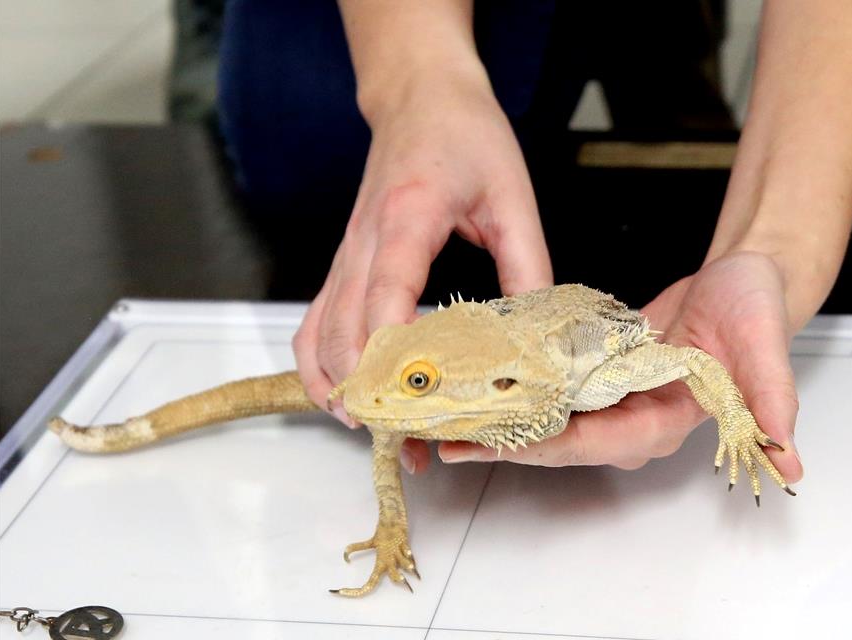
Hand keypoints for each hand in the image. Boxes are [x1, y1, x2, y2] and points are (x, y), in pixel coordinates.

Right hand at [293, 73, 552, 473]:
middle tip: (406, 436)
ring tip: (374, 428)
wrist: (419, 97)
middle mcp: (364, 240)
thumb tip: (537, 335)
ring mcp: (345, 254)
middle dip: (371, 390)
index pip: (387, 292)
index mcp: (408, 216)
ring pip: (319, 333)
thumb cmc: (465, 135)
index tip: (413, 396)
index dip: (393, 350)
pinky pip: (314, 321)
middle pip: (346, 329)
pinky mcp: (343, 263)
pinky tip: (342, 393)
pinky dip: (319, 364)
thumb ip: (527, 266)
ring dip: (339, 386)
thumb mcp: (513, 196)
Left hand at [439, 252, 803, 484]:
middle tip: (447, 436)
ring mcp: (615, 403)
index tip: (493, 444)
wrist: (746, 281)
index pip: (594, 444)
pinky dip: (520, 389)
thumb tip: (788, 460)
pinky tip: (485, 382)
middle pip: (557, 441)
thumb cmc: (756, 310)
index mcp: (665, 424)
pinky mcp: (601, 380)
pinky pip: (554, 391)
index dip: (541, 446)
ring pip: (548, 420)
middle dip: (504, 441)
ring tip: (450, 415)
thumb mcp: (766, 348)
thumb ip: (771, 403)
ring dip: (502, 420)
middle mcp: (634, 422)